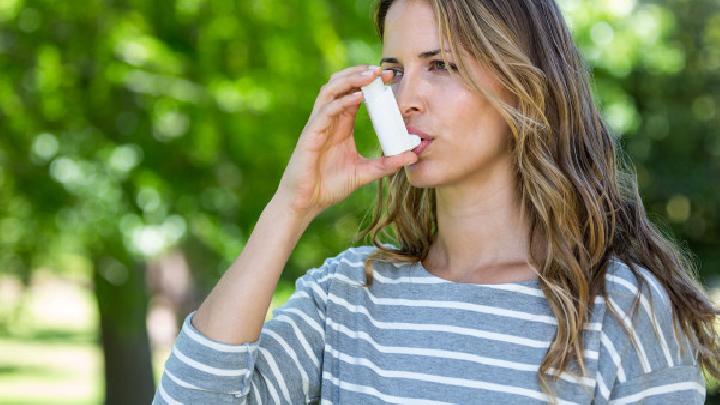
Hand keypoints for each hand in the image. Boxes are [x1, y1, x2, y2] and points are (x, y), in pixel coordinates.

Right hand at [275, 65, 417, 217]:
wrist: (307, 203)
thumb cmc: (330, 186)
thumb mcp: (365, 173)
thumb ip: (386, 164)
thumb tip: (412, 157)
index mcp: (341, 125)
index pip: (355, 94)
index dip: (371, 82)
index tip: (391, 77)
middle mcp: (329, 120)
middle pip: (342, 85)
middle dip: (361, 73)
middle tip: (383, 70)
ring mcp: (318, 125)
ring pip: (331, 90)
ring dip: (351, 79)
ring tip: (371, 75)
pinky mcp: (310, 134)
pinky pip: (326, 111)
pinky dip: (342, 101)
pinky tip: (359, 97)